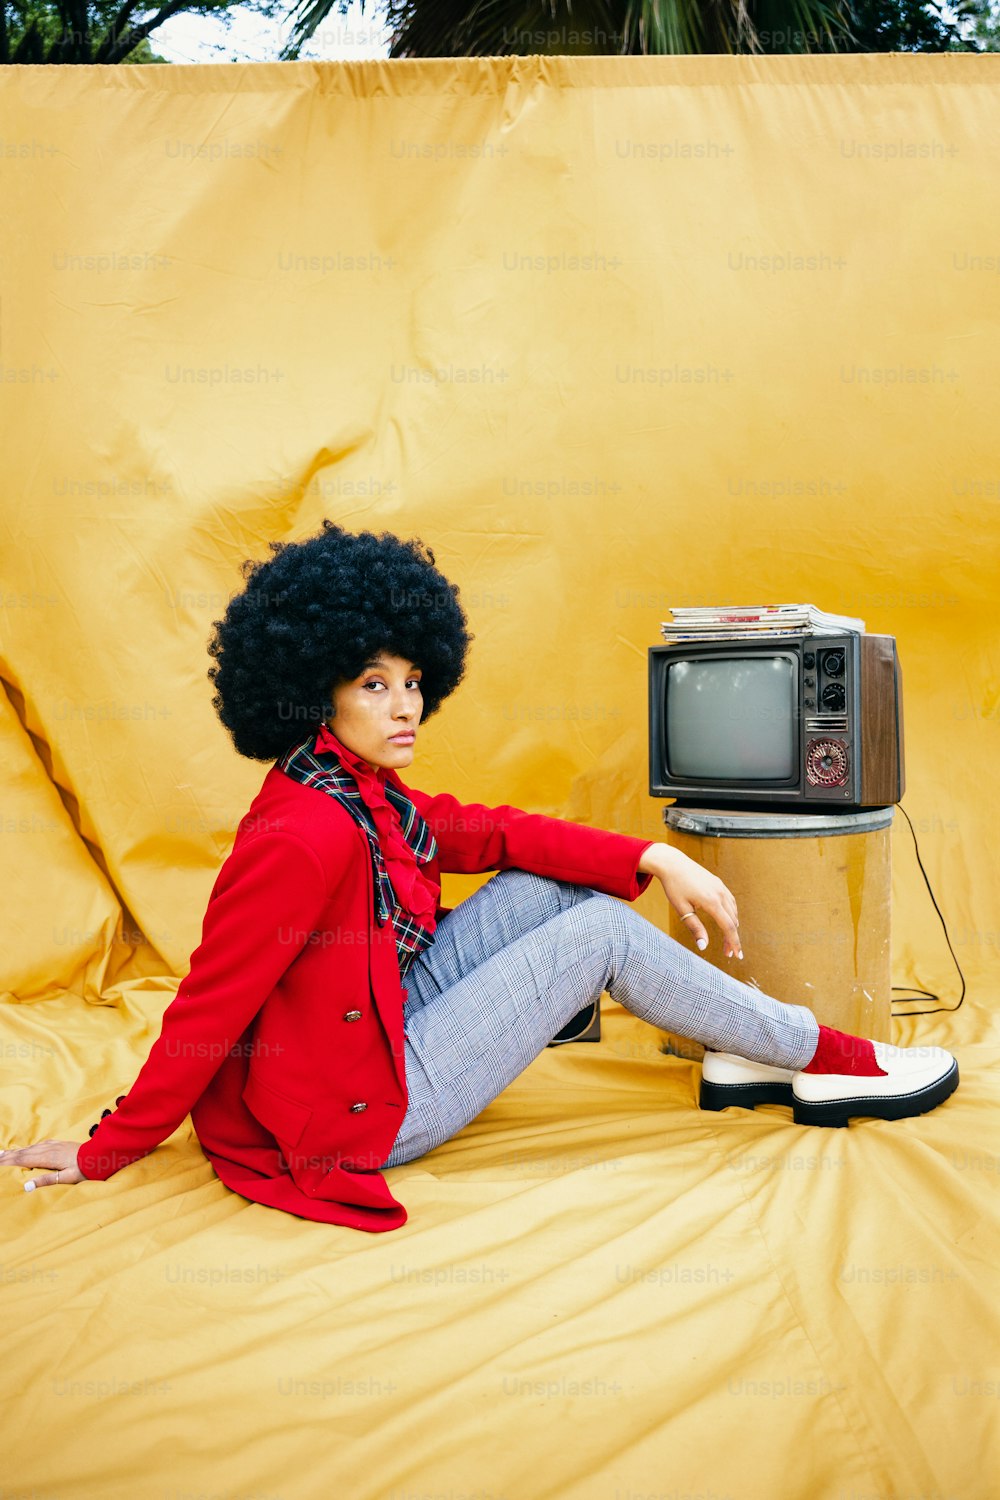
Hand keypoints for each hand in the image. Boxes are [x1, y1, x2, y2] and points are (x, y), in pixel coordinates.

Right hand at [0, 1140, 85, 1190]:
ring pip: (30, 1148)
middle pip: (24, 1152)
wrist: (100, 1154)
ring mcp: (54, 1145)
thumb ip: (47, 1180)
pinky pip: (39, 1144)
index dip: (8, 1162)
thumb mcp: (67, 1178)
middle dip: (8, 1155)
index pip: (23, 1160)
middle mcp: (48, 1149)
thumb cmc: (84, 1169)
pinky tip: (27, 1148)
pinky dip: (29, 1147)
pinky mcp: (59, 1144)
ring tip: (4, 1153)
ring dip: (16, 1151)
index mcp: (48, 1158)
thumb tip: (27, 1186)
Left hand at [639, 843, 742, 959]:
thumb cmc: (674, 886)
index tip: (737, 956)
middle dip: (733, 938)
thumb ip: (695, 928)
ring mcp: (721, 887)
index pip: (728, 927)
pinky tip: (727, 920)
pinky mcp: (719, 883)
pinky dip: (731, 914)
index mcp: (711, 902)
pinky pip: (731, 901)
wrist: (672, 863)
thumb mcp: (682, 909)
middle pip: (733, 921)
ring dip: (733, 926)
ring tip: (727, 940)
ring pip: (733, 911)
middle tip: (728, 953)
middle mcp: (720, 894)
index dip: (734, 943)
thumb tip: (703, 946)